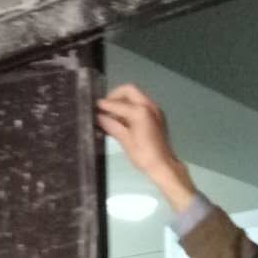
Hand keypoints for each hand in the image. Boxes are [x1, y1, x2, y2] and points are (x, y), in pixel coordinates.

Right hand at [96, 85, 196, 213]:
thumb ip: (111, 125)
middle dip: (114, 96)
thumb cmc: (144, 156)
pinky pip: (140, 105)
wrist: (164, 166)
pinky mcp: (156, 116)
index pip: (118, 103)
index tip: (93, 107)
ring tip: (109, 116)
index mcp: (141, 111)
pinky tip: (120, 121)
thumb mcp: (125, 141)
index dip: (104, 105)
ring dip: (122, 103)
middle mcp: (149, 106)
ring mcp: (154, 110)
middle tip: (104, 108)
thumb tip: (98, 117)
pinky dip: (129, 109)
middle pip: (129, 91)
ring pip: (135, 97)